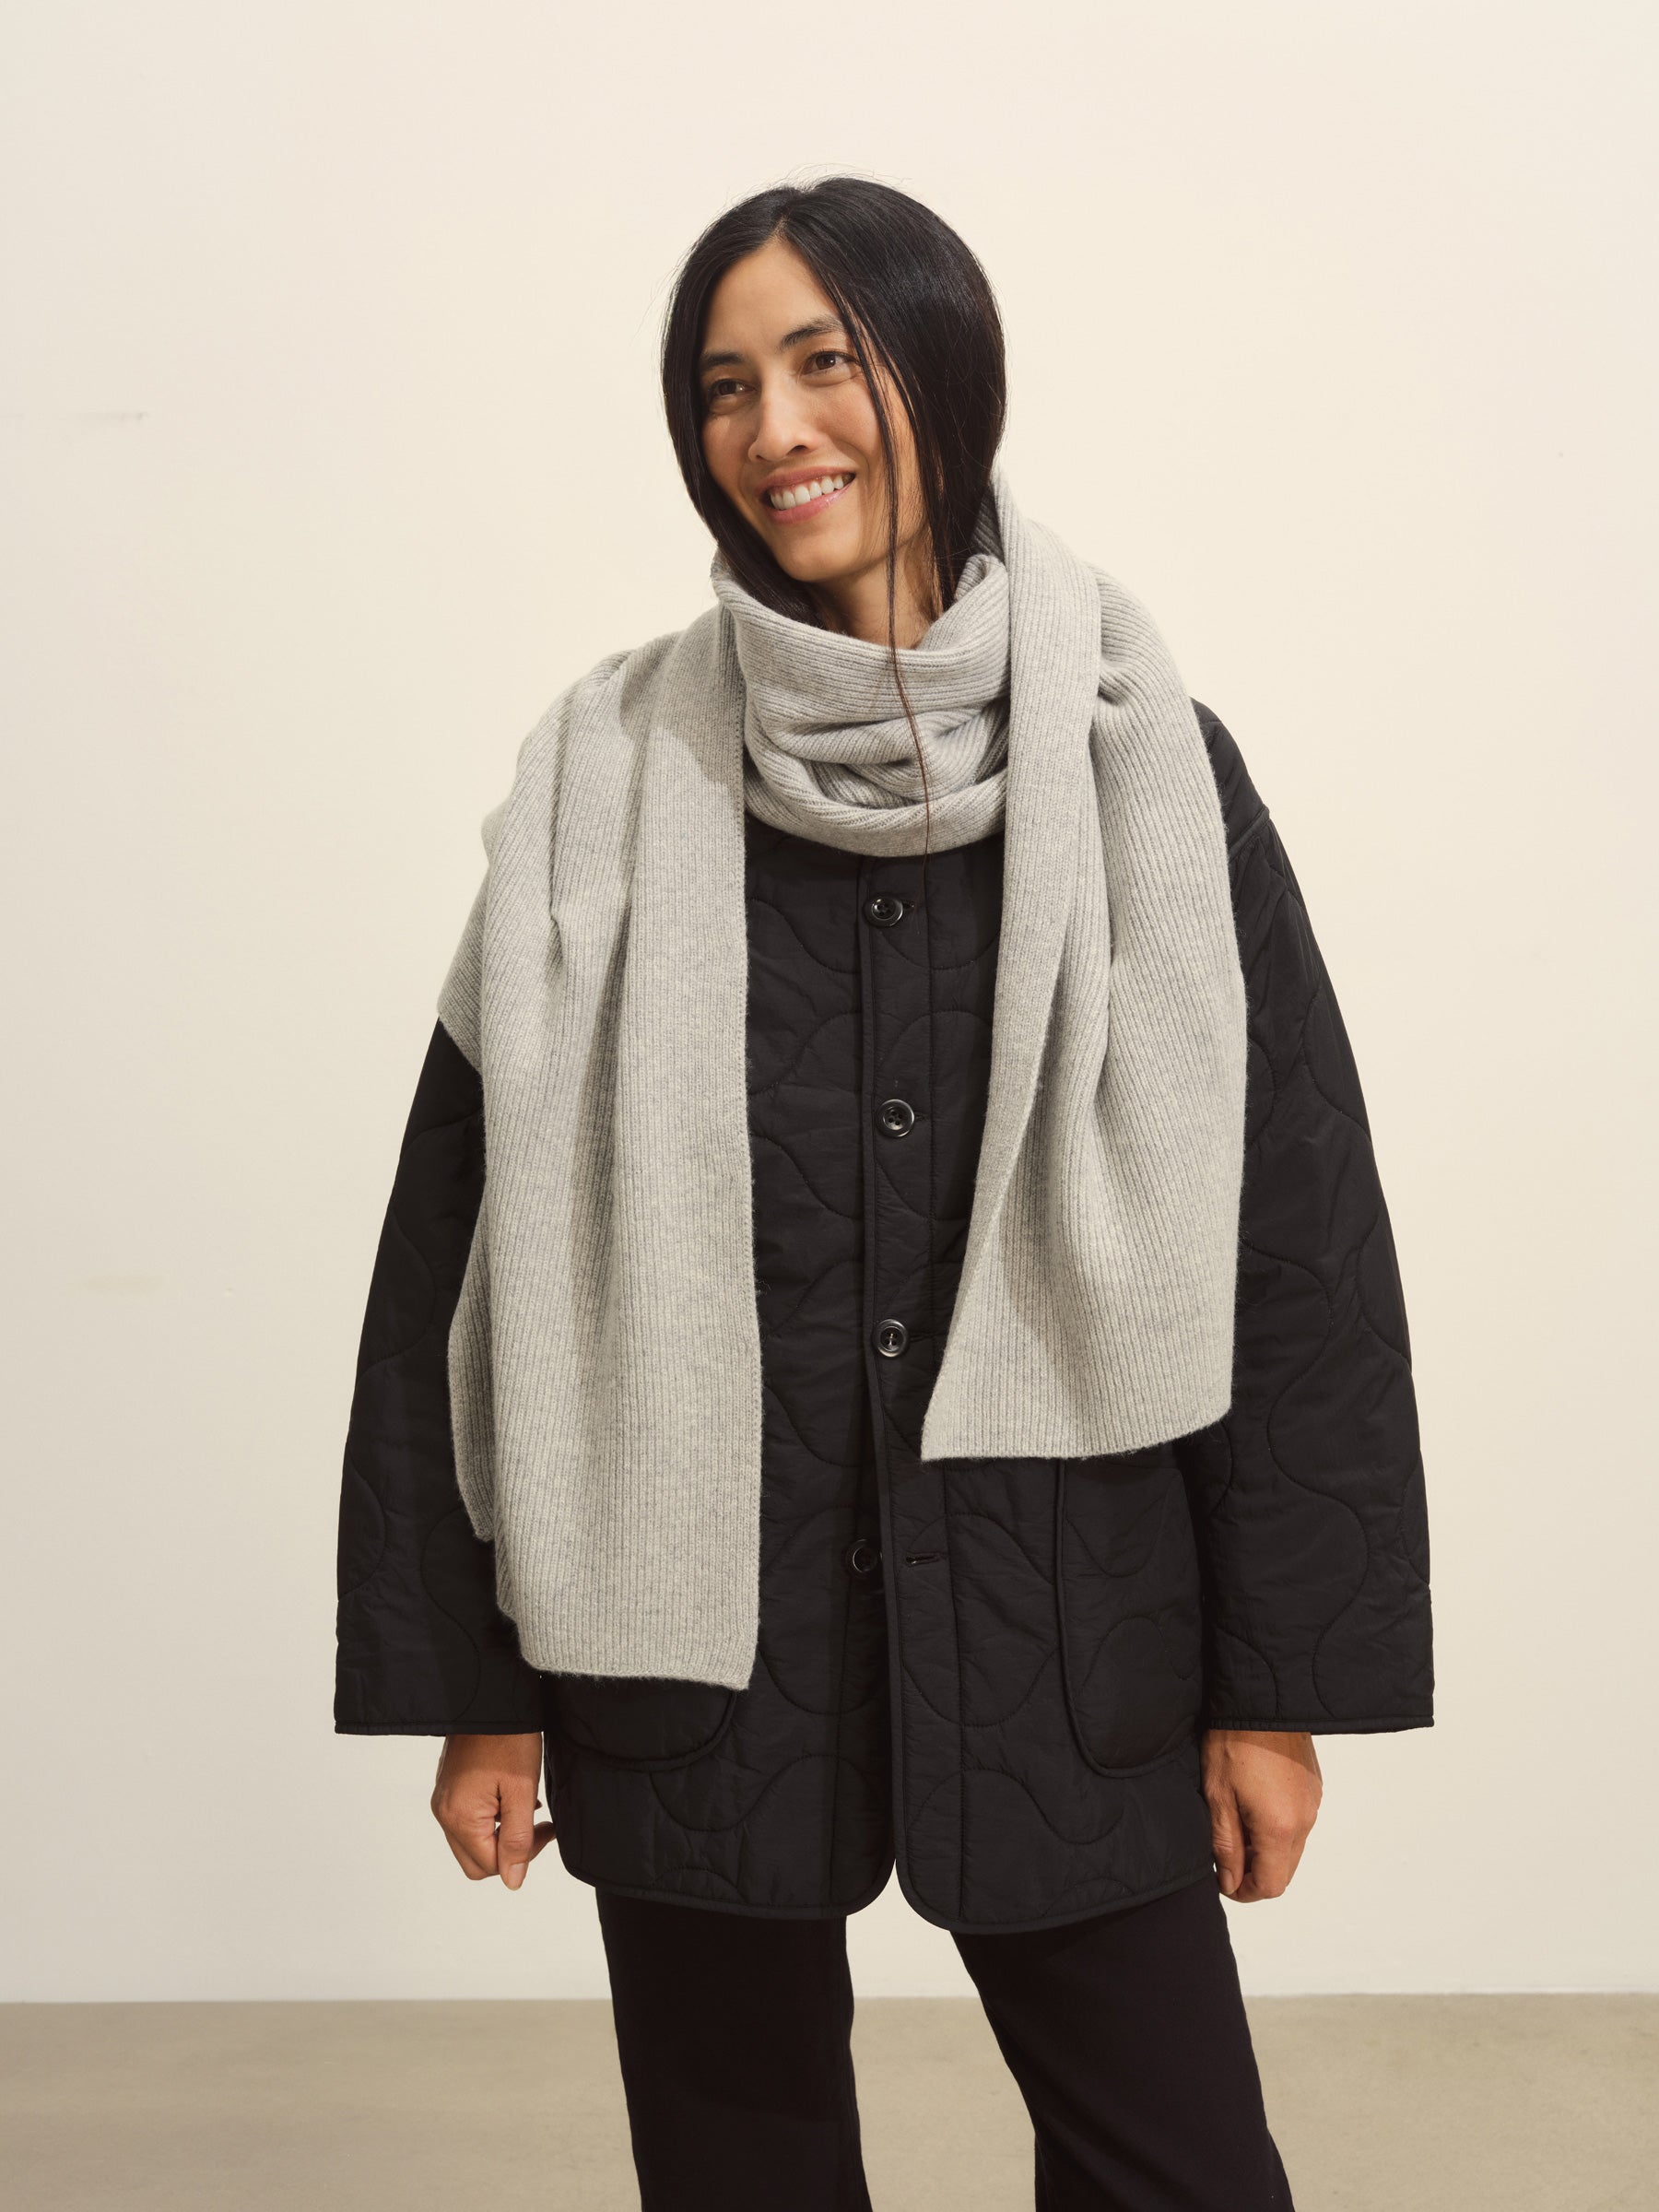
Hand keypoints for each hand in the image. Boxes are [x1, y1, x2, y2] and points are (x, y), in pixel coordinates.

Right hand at [431, 1732, 554, 1889]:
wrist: (490, 1695)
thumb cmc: (509, 1738)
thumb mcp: (522, 1790)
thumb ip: (518, 1840)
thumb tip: (513, 1881)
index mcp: (459, 1817)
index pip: (491, 1866)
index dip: (524, 1856)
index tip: (546, 1829)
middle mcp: (443, 1813)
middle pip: (476, 1861)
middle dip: (509, 1850)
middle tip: (537, 1824)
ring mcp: (442, 1800)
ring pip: (472, 1842)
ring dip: (500, 1833)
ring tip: (524, 1805)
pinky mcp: (447, 1789)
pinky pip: (466, 1821)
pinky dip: (490, 1818)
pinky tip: (509, 1796)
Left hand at [1201, 1729, 1321, 1902]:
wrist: (1261, 1698)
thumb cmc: (1233, 1743)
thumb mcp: (1218, 1797)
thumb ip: (1226, 1846)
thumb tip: (1231, 1881)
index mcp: (1280, 1828)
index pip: (1271, 1885)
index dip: (1245, 1891)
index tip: (1225, 1880)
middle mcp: (1305, 1820)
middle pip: (1285, 1870)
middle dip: (1257, 1872)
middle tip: (1227, 1854)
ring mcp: (1313, 1802)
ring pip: (1293, 1846)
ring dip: (1268, 1849)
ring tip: (1238, 1824)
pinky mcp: (1314, 1786)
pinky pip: (1300, 1822)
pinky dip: (1280, 1826)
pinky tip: (1255, 1804)